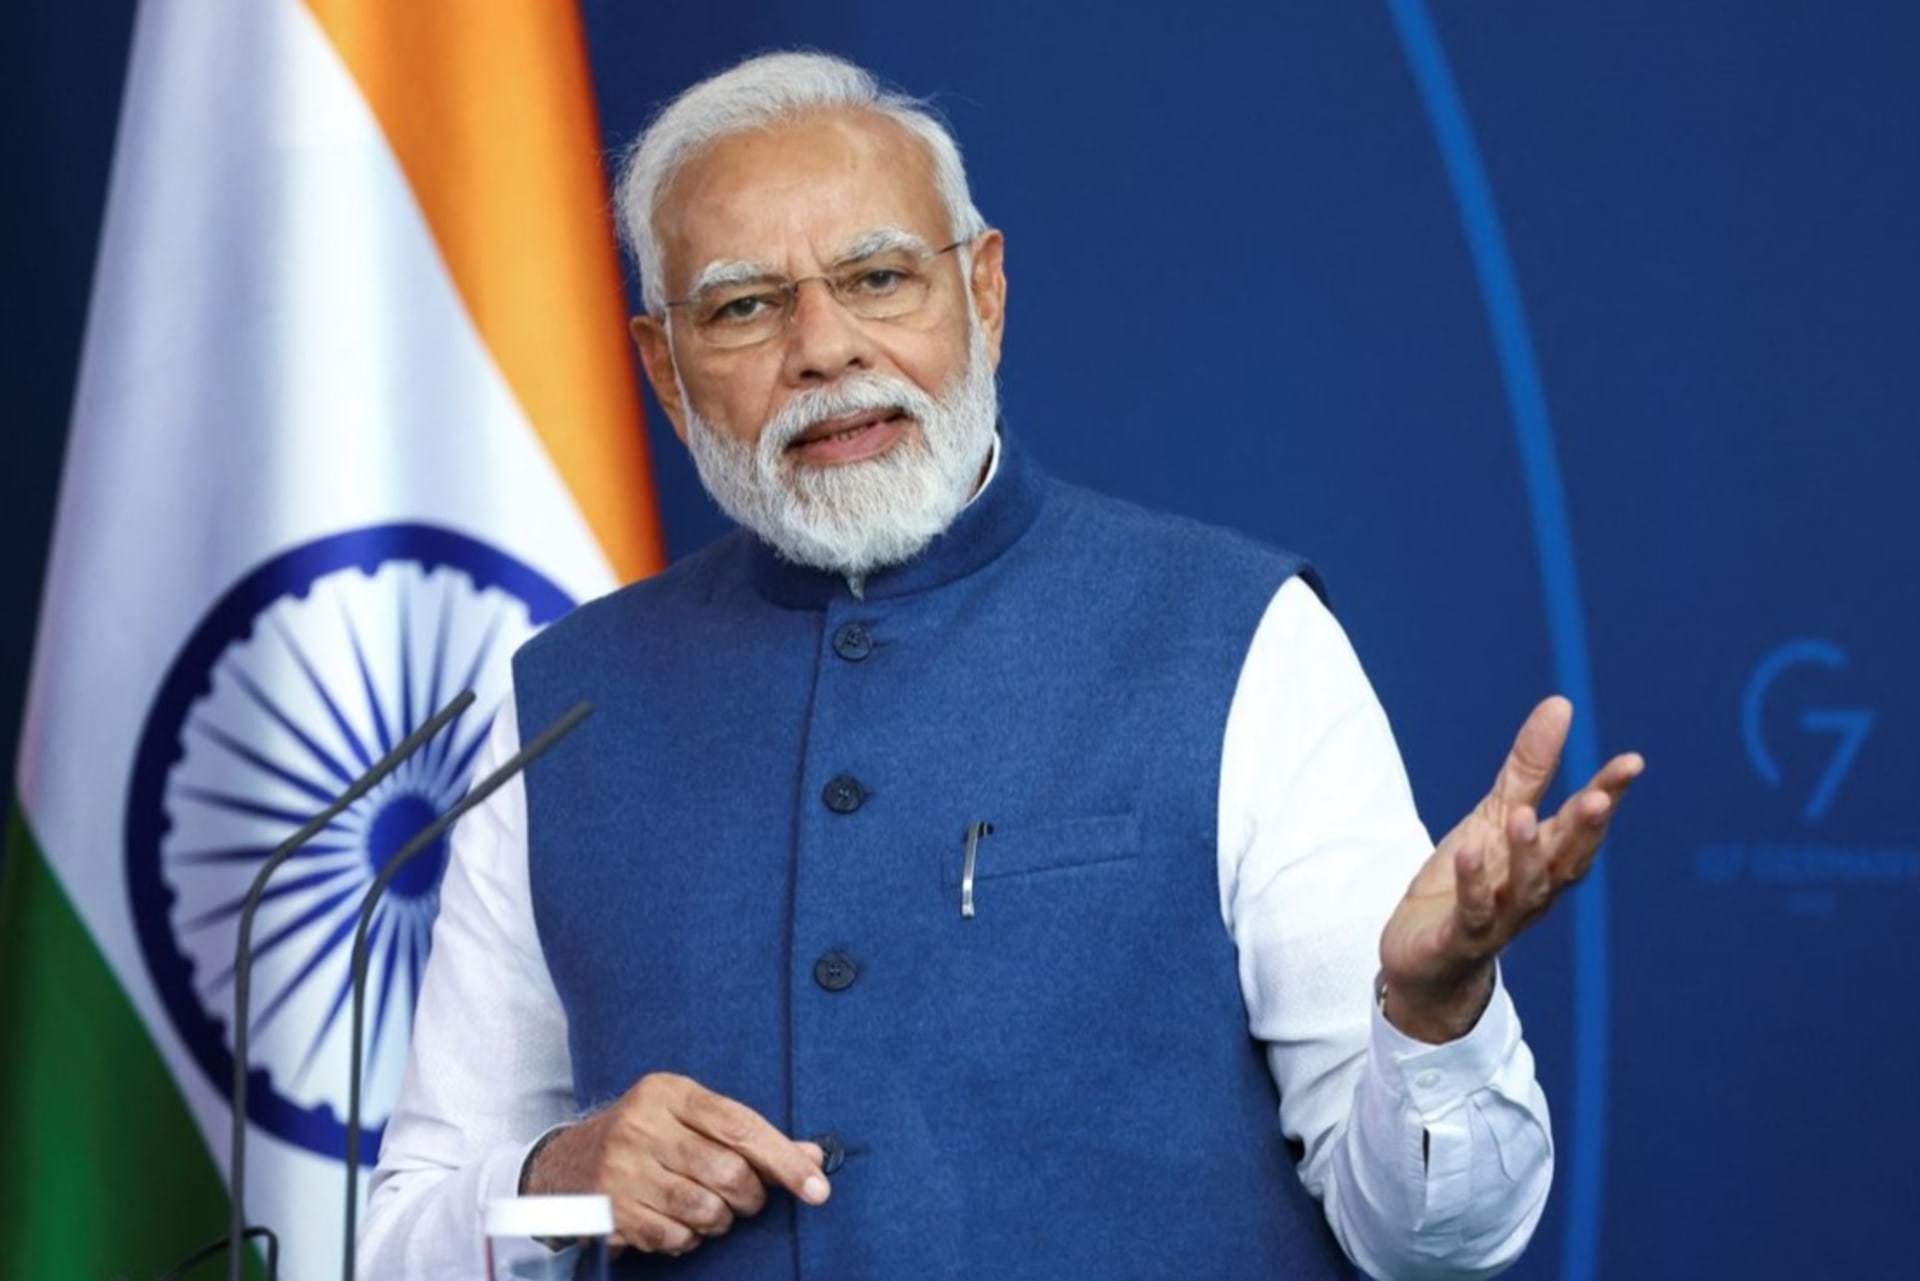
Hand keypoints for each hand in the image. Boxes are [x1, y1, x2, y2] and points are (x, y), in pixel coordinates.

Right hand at [524, 1072, 829, 1255]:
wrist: (567, 1164)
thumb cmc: (649, 1137)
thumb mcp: (693, 1119)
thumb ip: (750, 1136)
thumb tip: (814, 1157)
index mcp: (669, 1092)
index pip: (739, 1125)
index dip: (783, 1159)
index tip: (818, 1187)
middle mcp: (642, 1125)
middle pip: (727, 1172)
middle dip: (751, 1196)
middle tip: (747, 1198)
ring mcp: (622, 1169)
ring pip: (704, 1209)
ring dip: (720, 1219)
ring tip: (711, 1210)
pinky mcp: (610, 1210)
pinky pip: (675, 1237)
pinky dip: (689, 1238)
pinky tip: (679, 1223)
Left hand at [1379, 696, 1643, 1042]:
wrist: (1424, 955)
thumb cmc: (1470, 880)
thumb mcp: (1496, 816)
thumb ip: (1530, 767)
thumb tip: (1561, 703)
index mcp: (1547, 859)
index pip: (1583, 824)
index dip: (1610, 794)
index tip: (1632, 762)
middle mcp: (1535, 890)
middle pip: (1566, 860)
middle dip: (1584, 831)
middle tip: (1600, 798)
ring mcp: (1500, 917)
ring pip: (1524, 889)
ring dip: (1527, 854)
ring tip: (1523, 816)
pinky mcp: (1460, 937)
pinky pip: (1472, 912)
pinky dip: (1474, 884)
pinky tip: (1471, 852)